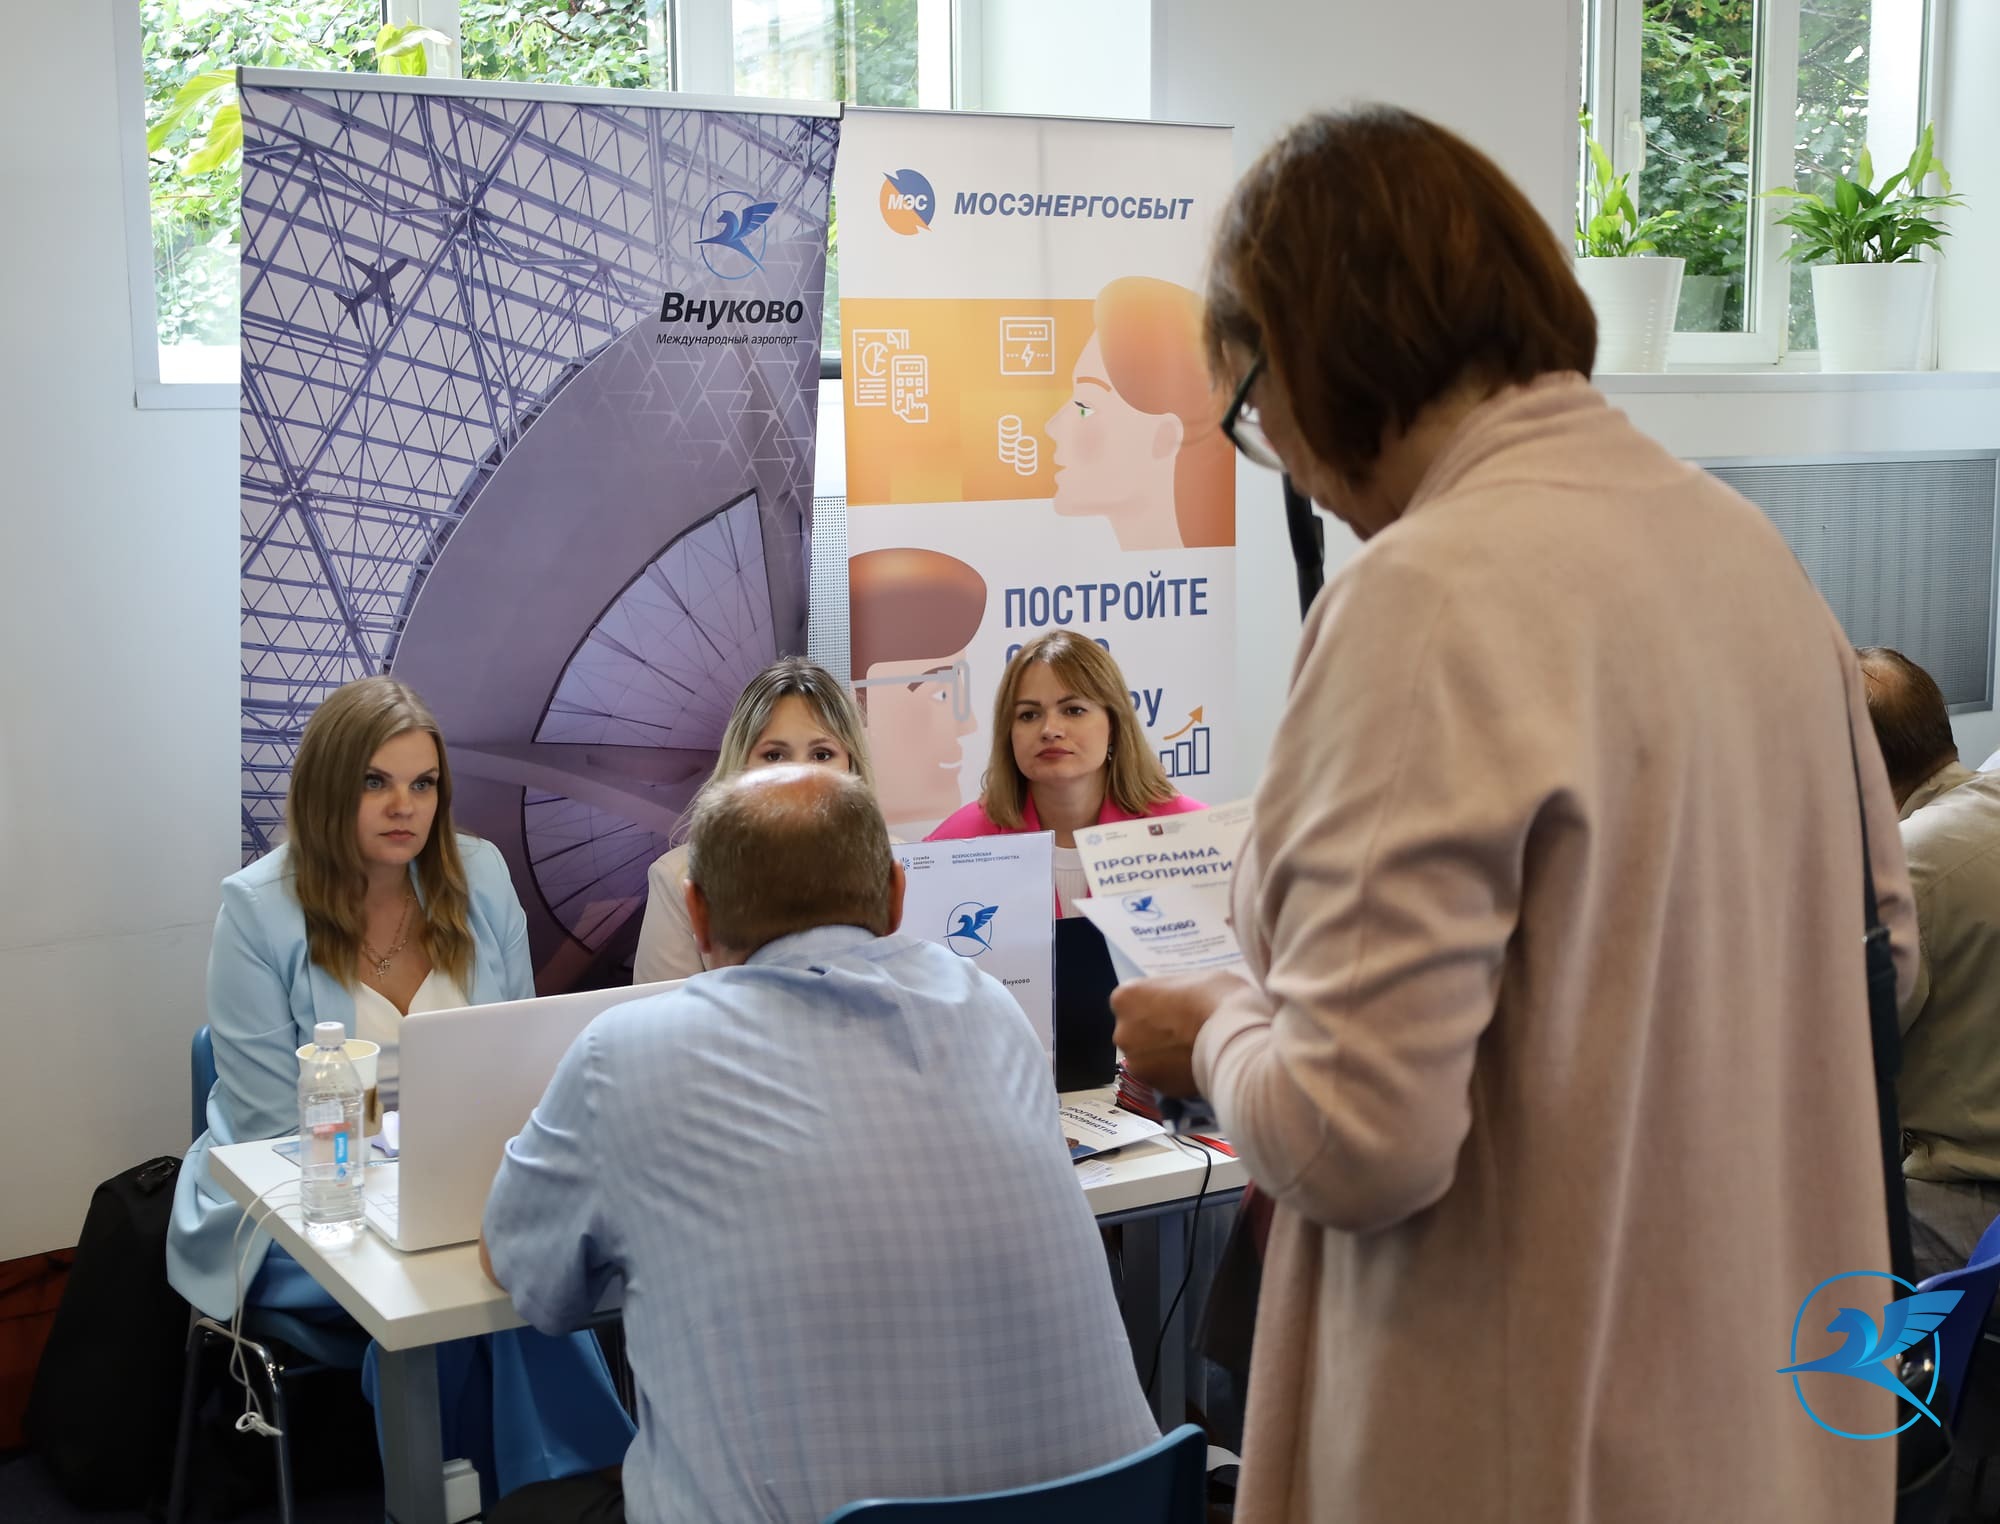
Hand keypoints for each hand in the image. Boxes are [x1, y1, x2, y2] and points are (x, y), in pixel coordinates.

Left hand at [1111, 970, 1245, 1097]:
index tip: (1174, 1005)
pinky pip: (1164, 1077)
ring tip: (1194, 1049)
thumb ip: (1174, 993)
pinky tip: (1197, 1065)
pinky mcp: (1157, 1088)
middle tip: (1185, 1028)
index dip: (1155, 1002)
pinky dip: (1176, 1074)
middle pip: (1136, 1030)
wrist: (1237, 1040)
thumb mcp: (1193, 978)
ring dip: (1164, 1055)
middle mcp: (1122, 1032)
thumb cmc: (1217, 998)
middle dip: (1155, 1030)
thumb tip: (1176, 1002)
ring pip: (1148, 1057)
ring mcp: (1138, 1064)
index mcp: (1125, 998)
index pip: (1132, 999)